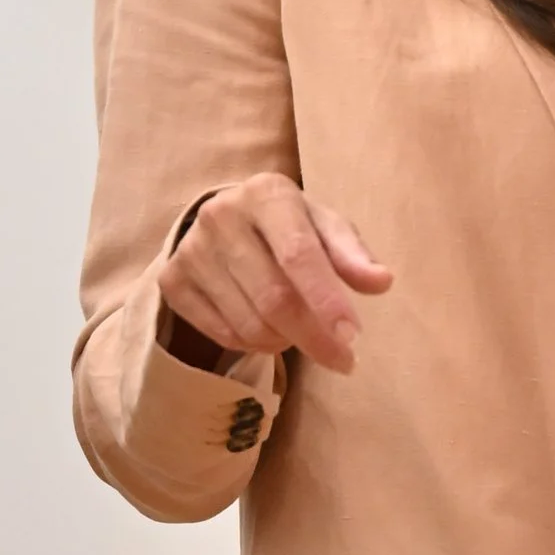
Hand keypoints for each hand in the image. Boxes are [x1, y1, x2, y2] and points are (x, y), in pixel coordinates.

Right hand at [158, 174, 392, 375]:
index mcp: (266, 194)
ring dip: (285, 342)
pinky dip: (254, 344)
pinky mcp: (172, 281)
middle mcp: (221, 216)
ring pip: (249, 322)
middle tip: (343, 360)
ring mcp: (191, 250)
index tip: (352, 335)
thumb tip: (381, 282)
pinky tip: (270, 332)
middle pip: (274, 298)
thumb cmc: (288, 225)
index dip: (326, 298)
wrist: (225, 221)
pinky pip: (221, 333)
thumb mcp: (324, 226)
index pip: (298, 253)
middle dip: (314, 337)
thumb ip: (352, 253)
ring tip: (302, 334)